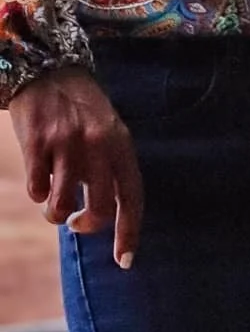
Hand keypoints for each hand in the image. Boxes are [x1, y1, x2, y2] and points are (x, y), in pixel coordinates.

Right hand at [9, 67, 143, 267]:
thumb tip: (104, 216)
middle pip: (97, 209)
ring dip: (55, 213)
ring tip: (54, 201)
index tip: (124, 261)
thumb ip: (110, 169)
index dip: (129, 233)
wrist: (48, 70)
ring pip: (60, 207)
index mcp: (121, 146)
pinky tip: (39, 176)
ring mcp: (66, 145)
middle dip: (86, 226)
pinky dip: (37, 192)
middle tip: (76, 223)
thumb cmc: (81, 110)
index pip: (132, 198)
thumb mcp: (108, 133)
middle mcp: (98, 147)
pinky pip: (37, 191)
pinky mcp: (37, 144)